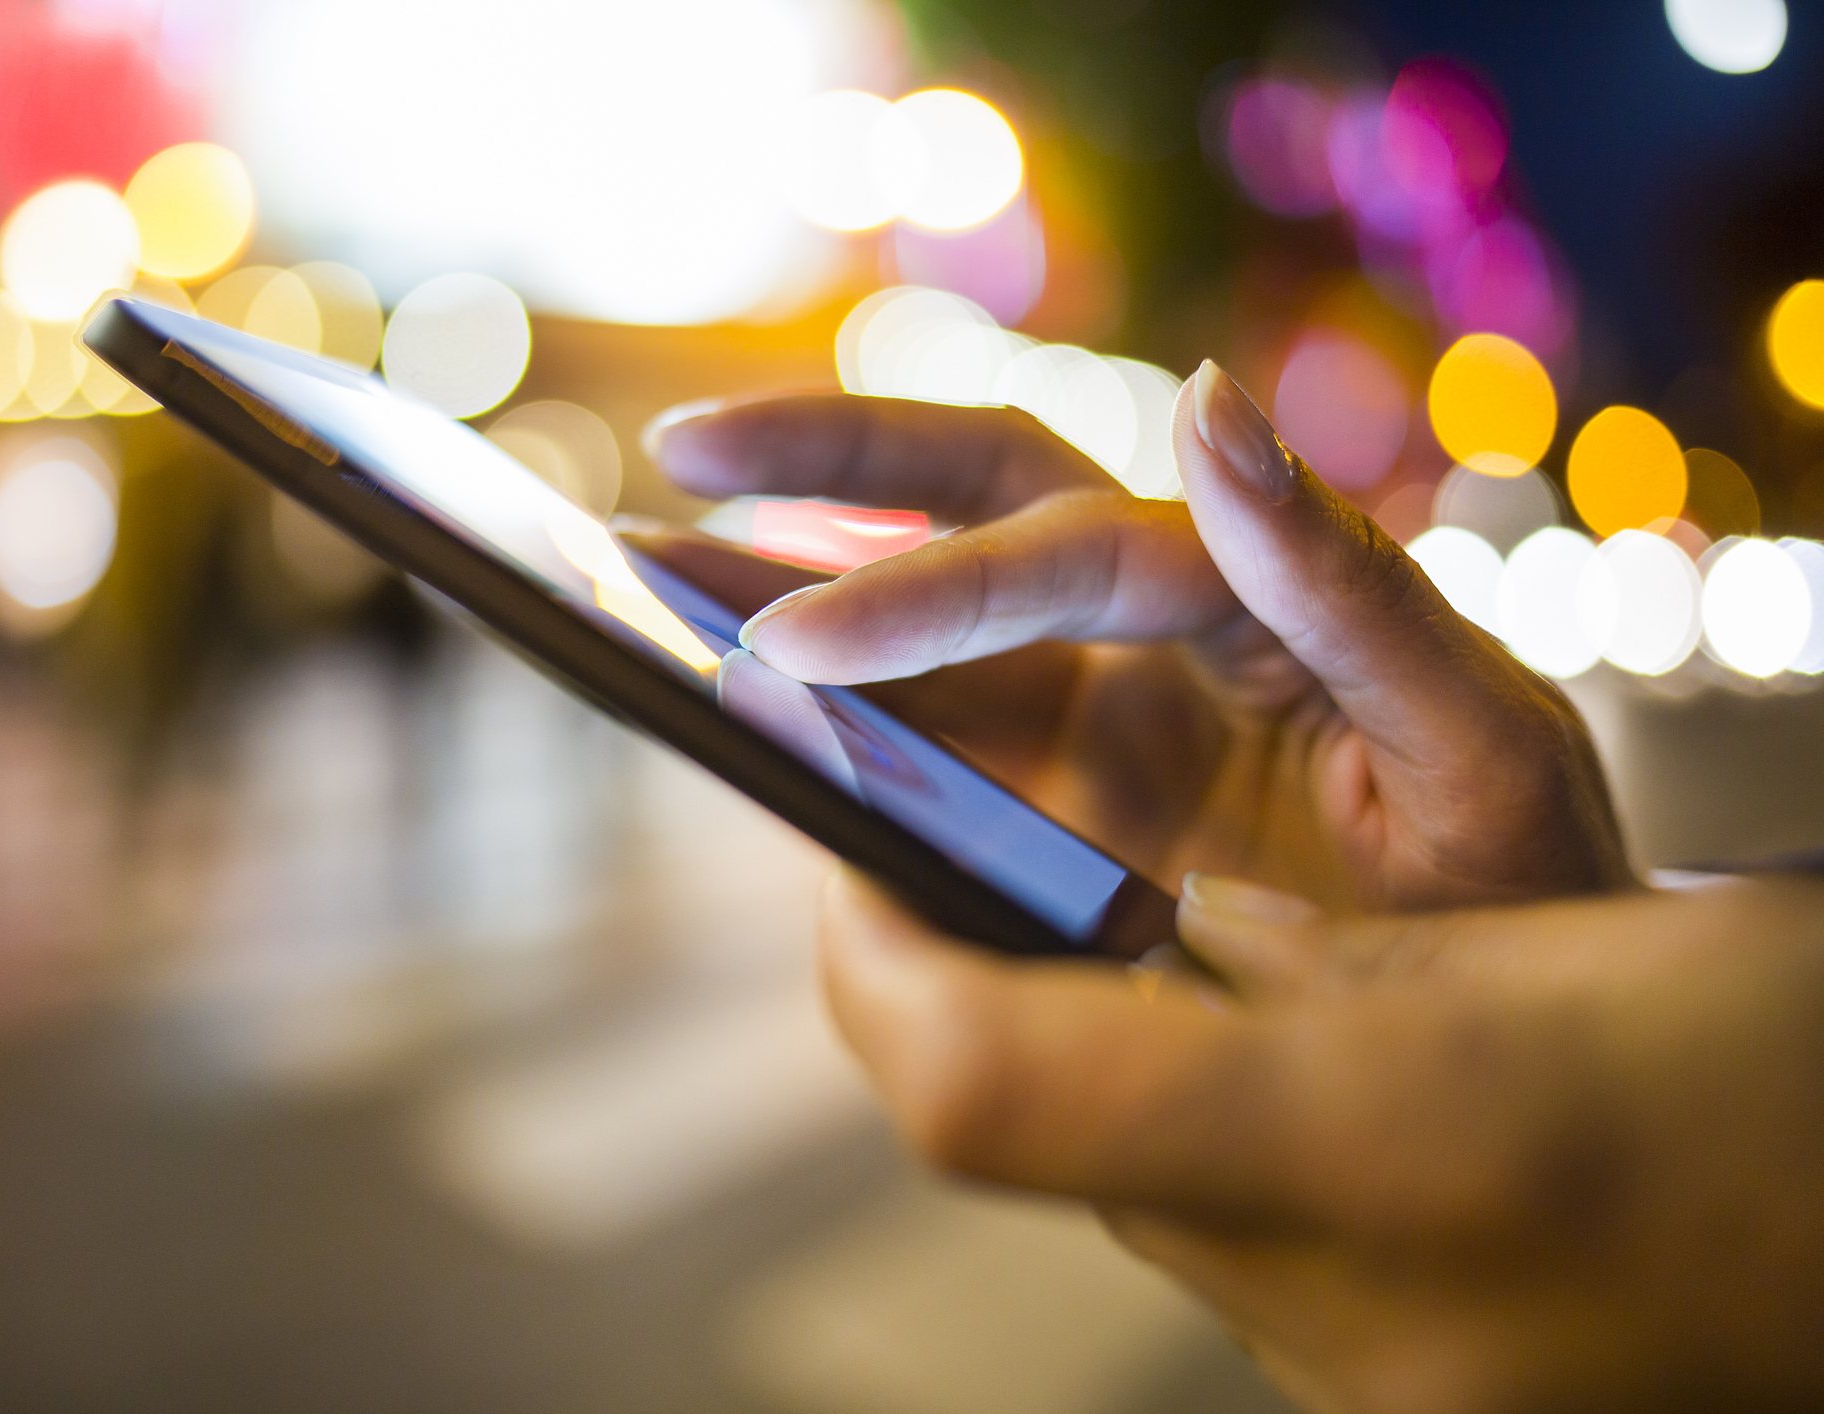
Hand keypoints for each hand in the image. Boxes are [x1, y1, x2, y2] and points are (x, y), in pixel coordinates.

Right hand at [645, 364, 1627, 909]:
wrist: (1533, 1033)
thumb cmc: (1529, 886)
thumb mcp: (1478, 741)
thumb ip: (1349, 581)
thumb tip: (1208, 404)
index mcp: (1248, 591)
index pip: (1063, 549)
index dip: (926, 593)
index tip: (797, 648)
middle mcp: (1155, 629)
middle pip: (969, 489)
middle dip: (822, 461)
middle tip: (674, 457)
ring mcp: (1094, 715)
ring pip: (914, 617)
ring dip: (779, 583)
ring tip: (640, 579)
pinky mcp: (1050, 807)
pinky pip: (915, 749)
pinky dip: (821, 728)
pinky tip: (729, 717)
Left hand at [819, 866, 1823, 1411]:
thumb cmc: (1783, 1073)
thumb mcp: (1539, 939)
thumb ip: (1305, 950)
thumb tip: (1157, 934)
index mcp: (1362, 1138)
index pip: (971, 1078)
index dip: (871, 957)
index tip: (858, 844)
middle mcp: (1326, 1299)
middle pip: (1026, 1140)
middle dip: (976, 989)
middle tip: (988, 852)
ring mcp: (1353, 1375)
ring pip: (1120, 1187)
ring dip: (1105, 1059)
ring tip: (1178, 936)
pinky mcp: (1382, 1394)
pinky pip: (1219, 1236)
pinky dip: (1210, 1126)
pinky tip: (1297, 1051)